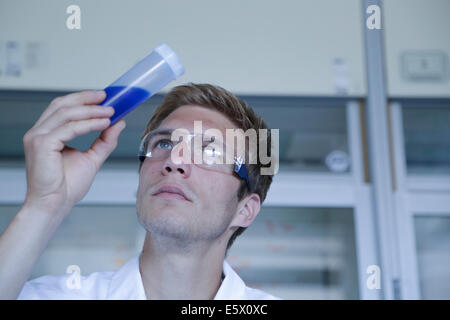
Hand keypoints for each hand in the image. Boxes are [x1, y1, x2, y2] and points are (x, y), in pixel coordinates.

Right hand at [22, 90, 125, 216]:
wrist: (55, 205)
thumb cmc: (66, 186)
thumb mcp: (92, 158)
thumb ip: (105, 140)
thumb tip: (118, 123)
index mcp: (47, 133)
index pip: (63, 107)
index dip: (83, 99)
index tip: (104, 97)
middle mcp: (39, 132)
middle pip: (63, 105)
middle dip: (87, 99)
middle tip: (108, 98)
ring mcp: (38, 137)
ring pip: (67, 113)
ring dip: (91, 111)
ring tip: (110, 112)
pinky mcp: (42, 144)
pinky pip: (69, 128)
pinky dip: (88, 124)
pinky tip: (103, 124)